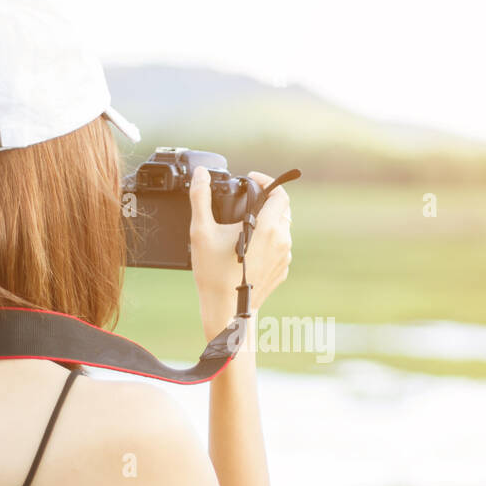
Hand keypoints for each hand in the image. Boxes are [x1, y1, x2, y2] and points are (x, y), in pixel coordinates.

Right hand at [188, 166, 291, 336]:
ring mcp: (284, 257)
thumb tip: (201, 174)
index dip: (268, 182)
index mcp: (268, 227)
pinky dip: (269, 241)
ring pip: (283, 229)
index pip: (280, 194)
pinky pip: (280, 248)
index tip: (252, 180)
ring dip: (269, 221)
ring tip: (246, 224)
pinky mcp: (282, 270)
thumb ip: (200, 198)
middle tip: (248, 200)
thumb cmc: (214, 273)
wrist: (226, 310)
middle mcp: (282, 240)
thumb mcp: (202, 231)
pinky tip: (249, 247)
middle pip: (283, 210)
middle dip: (267, 201)